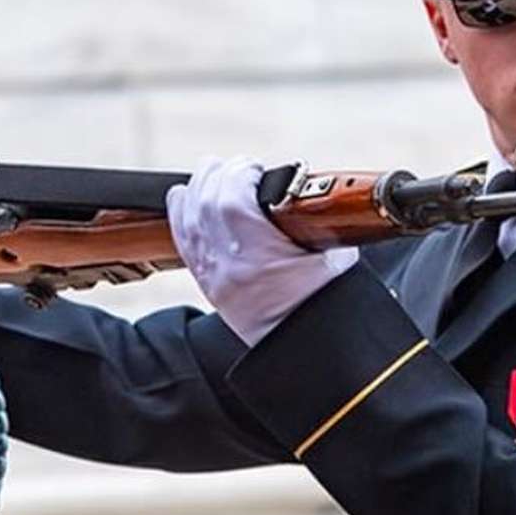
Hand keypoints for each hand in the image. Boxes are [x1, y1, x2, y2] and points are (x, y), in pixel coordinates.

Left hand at [166, 157, 357, 344]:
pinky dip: (181, 213)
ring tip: (215, 174)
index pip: (232, 199)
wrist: (305, 346)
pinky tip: (187, 197)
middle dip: (219, 175)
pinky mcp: (206, 282)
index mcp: (259, 256)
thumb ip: (320, 221)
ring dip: (198, 188)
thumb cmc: (324, 304)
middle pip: (205, 202)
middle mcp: (228, 264)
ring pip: (187, 218)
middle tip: (238, 168)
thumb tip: (310, 194)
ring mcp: (212, 274)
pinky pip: (181, 239)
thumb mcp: (334, 256)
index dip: (241, 173)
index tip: (257, 169)